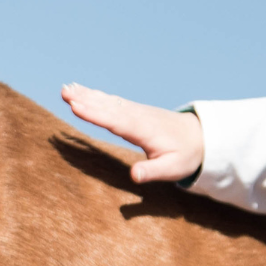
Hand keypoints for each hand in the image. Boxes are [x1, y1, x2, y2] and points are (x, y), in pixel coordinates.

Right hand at [61, 84, 203, 184]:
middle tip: (64, 93)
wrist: (200, 137)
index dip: (95, 114)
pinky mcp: (134, 111)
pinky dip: (95, 96)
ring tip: (66, 89)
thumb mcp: (173, 169)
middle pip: (108, 107)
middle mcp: (137, 116)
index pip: (116, 121)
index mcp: (144, 130)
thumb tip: (133, 176)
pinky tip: (82, 92)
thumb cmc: (185, 156)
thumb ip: (152, 171)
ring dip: (86, 95)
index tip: (76, 107)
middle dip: (86, 100)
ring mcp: (135, 111)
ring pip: (107, 102)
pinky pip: (111, 102)